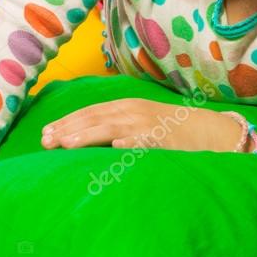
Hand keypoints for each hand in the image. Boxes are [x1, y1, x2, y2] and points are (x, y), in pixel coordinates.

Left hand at [40, 98, 243, 151]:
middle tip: (46, 142)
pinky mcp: (166, 140)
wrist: (211, 132)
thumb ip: (114, 128)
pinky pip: (145, 141)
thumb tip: (82, 140)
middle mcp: (134, 112)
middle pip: (94, 119)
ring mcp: (149, 125)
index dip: (66, 123)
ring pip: (113, 128)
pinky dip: (130, 143)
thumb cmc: (169, 131)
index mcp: (125, 108)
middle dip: (68, 129)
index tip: (45, 134)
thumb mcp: (138, 124)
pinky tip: (115, 148)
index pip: (89, 113)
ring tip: (66, 145)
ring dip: (88, 135)